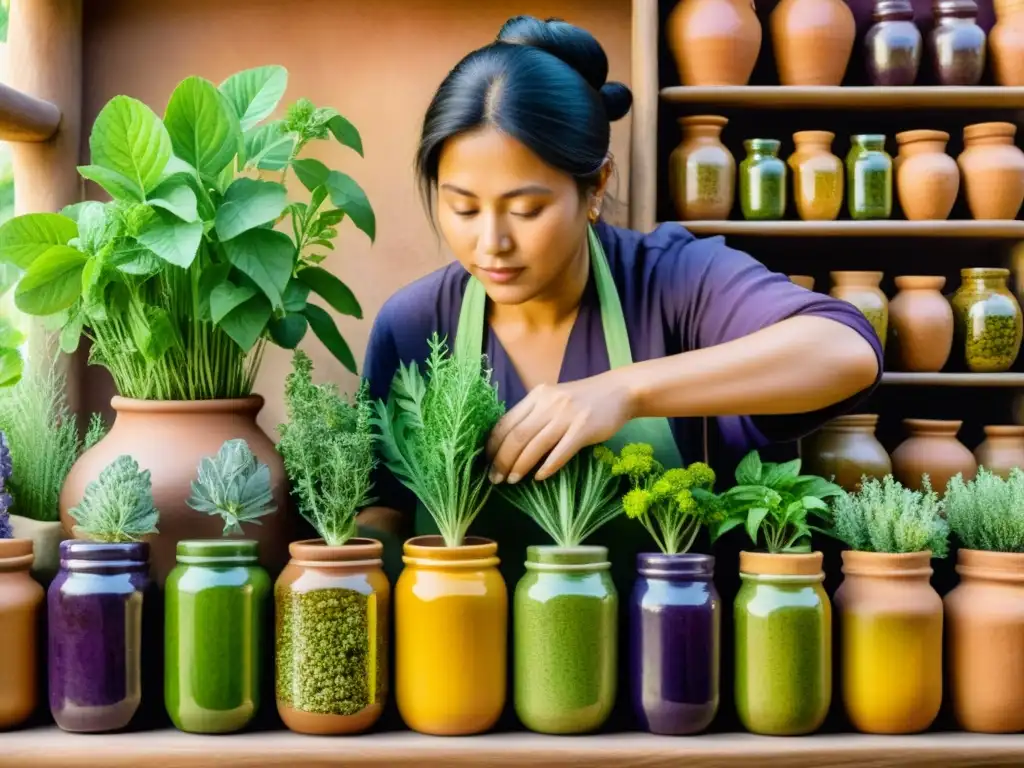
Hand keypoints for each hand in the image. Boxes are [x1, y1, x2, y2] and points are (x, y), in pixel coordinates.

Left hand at [485, 373, 634, 483]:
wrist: (619, 391)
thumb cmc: (584, 399)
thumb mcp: (554, 399)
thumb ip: (534, 415)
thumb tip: (509, 442)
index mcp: (537, 396)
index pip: (505, 422)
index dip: (493, 445)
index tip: (487, 463)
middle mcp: (548, 404)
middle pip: (517, 436)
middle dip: (502, 460)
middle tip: (495, 478)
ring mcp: (566, 416)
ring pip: (535, 444)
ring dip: (520, 465)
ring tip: (512, 480)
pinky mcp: (584, 428)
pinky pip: (561, 451)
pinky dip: (548, 466)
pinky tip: (539, 477)